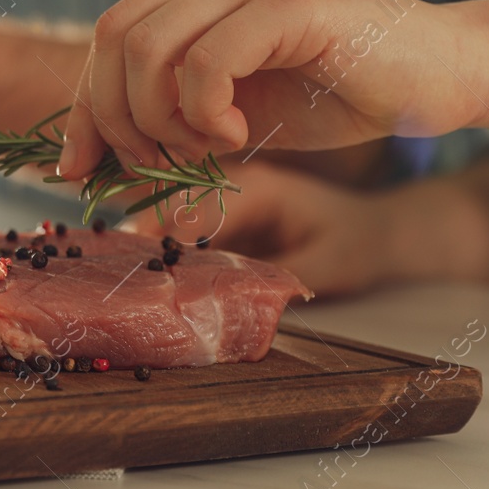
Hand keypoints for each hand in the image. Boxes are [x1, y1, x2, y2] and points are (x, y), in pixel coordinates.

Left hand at [58, 0, 487, 176]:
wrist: (442, 77)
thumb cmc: (342, 92)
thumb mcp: (234, 112)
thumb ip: (170, 119)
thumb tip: (93, 161)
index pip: (111, 33)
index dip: (85, 105)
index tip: (78, 168)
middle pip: (115, 37)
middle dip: (118, 119)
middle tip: (161, 164)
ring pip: (149, 48)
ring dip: (162, 121)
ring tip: (209, 147)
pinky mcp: (288, 1)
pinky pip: (204, 61)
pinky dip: (205, 112)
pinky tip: (239, 132)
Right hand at [126, 161, 395, 297]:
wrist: (379, 233)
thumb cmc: (356, 244)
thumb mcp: (325, 266)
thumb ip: (279, 279)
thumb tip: (233, 300)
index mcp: (255, 187)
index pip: (194, 204)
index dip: (158, 230)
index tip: (130, 256)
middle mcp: (231, 188)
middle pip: (171, 206)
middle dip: (141, 234)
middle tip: (110, 266)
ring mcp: (225, 203)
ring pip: (172, 217)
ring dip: (148, 240)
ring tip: (116, 268)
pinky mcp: (224, 221)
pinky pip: (185, 230)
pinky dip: (164, 248)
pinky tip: (144, 271)